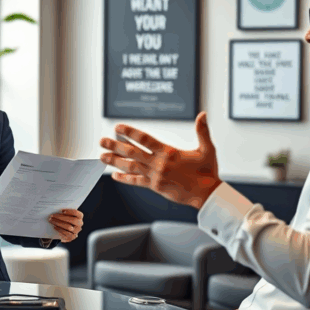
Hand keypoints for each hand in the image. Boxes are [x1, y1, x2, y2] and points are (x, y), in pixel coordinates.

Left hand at [49, 209, 83, 242]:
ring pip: (69, 227)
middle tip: (52, 215)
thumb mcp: (66, 215)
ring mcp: (76, 231)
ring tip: (52, 221)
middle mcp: (80, 224)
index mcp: (79, 217)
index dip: (70, 211)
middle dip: (61, 217)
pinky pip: (66, 233)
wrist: (66, 230)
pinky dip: (60, 230)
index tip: (62, 210)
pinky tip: (55, 227)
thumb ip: (64, 213)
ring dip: (59, 223)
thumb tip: (57, 211)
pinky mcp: (72, 237)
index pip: (76, 213)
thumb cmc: (65, 220)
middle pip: (73, 220)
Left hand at [99, 112, 221, 209]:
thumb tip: (202, 115)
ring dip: (114, 161)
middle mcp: (158, 164)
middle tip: (102, 141)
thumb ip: (202, 131)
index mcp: (168, 152)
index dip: (129, 132)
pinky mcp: (155, 186)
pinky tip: (114, 175)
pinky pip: (136, 181)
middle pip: (131, 152)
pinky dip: (124, 178)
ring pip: (130, 167)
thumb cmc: (207, 172)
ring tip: (102, 156)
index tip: (117, 128)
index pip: (144, 139)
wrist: (207, 194)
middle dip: (114, 146)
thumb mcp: (207, 149)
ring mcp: (155, 176)